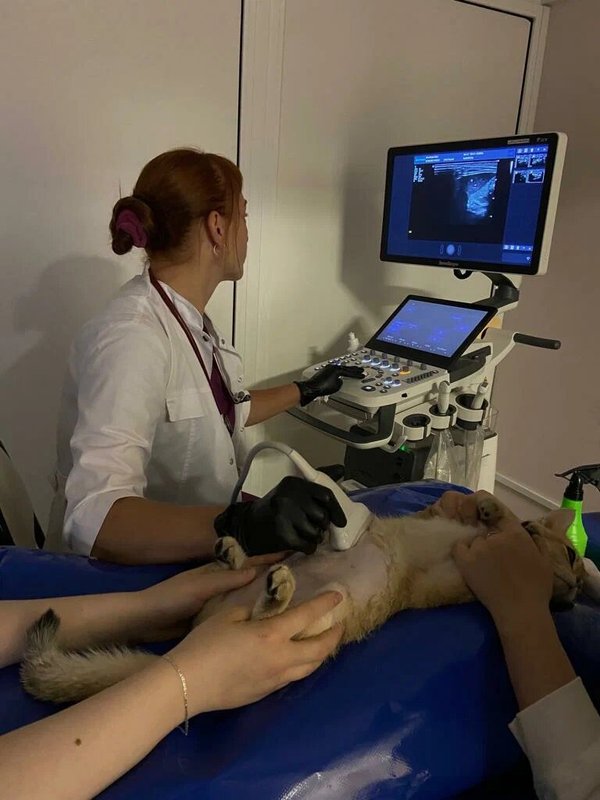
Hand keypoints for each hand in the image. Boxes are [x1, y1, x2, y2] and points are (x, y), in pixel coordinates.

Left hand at [138, 554, 284, 640]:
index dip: (271, 555)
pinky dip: (254, 611)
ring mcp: (218, 599)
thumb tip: (257, 571)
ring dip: (266, 594)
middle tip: (303, 576)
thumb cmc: (170, 600)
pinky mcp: (214, 617)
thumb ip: (225, 579)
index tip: (295, 550)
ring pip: (248, 594)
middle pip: (253, 575)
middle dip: (274, 573)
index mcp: (217, 569)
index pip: (250, 559)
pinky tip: (269, 619)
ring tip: (294, 598)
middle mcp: (221, 581)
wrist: (145, 622)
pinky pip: (239, 611)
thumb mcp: (198, 588)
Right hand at [167, 591, 343, 714]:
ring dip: (321, 654)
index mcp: (272, 634)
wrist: (189, 683)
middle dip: (333, 637)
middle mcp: (281, 658)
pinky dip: (303, 666)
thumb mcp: (227, 615)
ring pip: (309, 668)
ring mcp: (275, 679)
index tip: (338, 597)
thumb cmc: (205, 643)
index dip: (325, 604)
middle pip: (319, 650)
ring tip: (323, 644)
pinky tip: (297, 660)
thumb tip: (259, 611)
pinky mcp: (265, 693)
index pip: (307, 616)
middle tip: (338, 627)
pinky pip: (293, 677)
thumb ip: (249, 610)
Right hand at [214, 476, 346, 555]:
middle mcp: (289, 496)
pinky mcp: (281, 533)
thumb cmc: (276, 509)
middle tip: (315, 528)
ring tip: (305, 535)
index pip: (325, 495)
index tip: (341, 522)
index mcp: (294, 483)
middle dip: (322, 526)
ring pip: (316, 532)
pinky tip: (301, 544)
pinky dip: (308, 548)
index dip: (336, 510)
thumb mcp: (293, 491)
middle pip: (322, 515)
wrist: (248, 526)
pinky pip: (307, 545)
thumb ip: (315, 486)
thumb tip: (341, 470)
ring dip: (314, 538)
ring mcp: (284, 515)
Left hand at [295, 364, 363, 405]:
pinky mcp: (324, 371)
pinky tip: (340, 373)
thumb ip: (341, 382)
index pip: (350, 372)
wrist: (311, 388)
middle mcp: (332, 367)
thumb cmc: (322, 387)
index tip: (362, 374)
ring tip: (352, 370)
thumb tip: (340, 380)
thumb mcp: (336, 387)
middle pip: (345, 368)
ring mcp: (327, 369)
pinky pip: (334, 370)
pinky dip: (339, 371)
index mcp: (337, 370)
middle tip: (360, 369)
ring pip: (340, 368)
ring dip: (346, 370)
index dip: (357, 374)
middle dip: (353, 370)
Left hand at [453, 519, 553, 627]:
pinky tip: (468, 560)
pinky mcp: (466, 561)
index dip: (502, 528)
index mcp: (517, 535)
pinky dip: (462, 551)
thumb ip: (537, 543)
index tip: (502, 539)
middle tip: (496, 559)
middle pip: (489, 532)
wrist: (520, 610)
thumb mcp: (546, 561)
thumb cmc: (537, 588)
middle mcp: (496, 537)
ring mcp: (480, 548)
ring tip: (485, 566)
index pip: (504, 520)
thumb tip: (529, 534)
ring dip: (479, 550)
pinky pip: (458, 548)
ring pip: (475, 542)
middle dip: (492, 542)